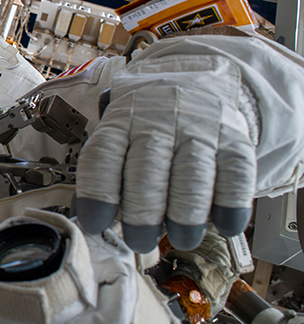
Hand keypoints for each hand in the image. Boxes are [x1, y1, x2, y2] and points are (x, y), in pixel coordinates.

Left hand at [74, 56, 255, 251]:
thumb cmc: (147, 123)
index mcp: (121, 122)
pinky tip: (223, 225)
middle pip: (147, 170)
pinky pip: (236, 174)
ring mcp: (199, 129)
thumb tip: (88, 219)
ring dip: (186, 214)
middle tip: (140, 242)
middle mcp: (158, 123)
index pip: (103, 156)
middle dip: (142, 213)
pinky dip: (231, 204)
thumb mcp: (118, 135)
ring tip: (182, 239)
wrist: (194, 81)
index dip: (97, 194)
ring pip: (192, 174)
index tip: (95, 225)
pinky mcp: (234, 139)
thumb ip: (105, 174)